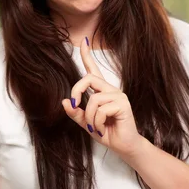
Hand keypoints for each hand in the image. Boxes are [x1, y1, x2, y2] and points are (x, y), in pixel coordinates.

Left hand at [62, 37, 143, 158]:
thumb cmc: (107, 133)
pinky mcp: (123, 104)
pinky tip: (104, 129)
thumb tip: (64, 101)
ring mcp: (118, 96)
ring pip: (93, 99)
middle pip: (88, 78)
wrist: (124, 147)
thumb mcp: (87, 123)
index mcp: (101, 92)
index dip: (87, 55)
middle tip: (75, 106)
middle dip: (76, 92)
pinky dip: (98, 123)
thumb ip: (76, 113)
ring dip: (90, 118)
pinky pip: (101, 110)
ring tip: (96, 127)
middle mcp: (110, 90)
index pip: (93, 70)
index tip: (84, 41)